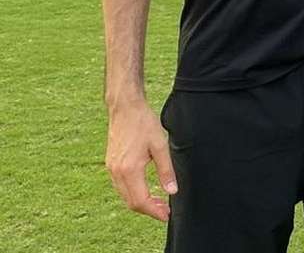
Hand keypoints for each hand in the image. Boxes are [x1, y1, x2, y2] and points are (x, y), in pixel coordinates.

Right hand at [105, 99, 176, 221]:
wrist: (125, 108)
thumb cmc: (143, 123)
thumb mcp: (160, 145)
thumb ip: (166, 170)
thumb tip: (172, 191)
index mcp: (129, 169)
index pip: (140, 201)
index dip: (154, 211)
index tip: (166, 215)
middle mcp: (117, 172)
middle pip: (131, 202)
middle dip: (148, 210)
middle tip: (165, 210)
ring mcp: (111, 169)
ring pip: (125, 196)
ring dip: (141, 202)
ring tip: (159, 202)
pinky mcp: (111, 164)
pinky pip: (121, 187)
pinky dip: (133, 193)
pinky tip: (146, 190)